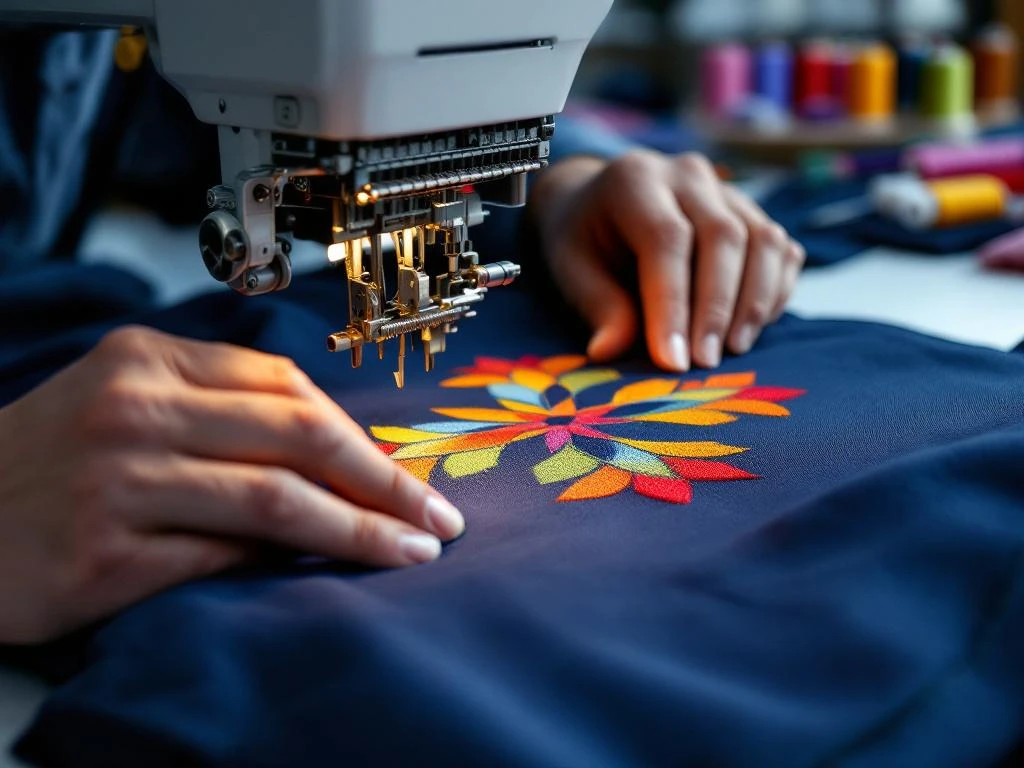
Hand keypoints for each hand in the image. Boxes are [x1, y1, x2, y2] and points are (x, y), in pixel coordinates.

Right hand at [0, 327, 463, 644]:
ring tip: (410, 552)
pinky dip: (279, 564)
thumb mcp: (127, 405)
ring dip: (357, 531)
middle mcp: (134, 408)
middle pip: (298, 436)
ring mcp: (116, 479)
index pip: (288, 387)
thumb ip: (222, 413)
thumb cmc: (47, 465)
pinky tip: (320, 575)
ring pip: (274, 498)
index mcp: (149, 359)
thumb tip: (333, 454)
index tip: (410, 475)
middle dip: (384, 481)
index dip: (361, 435)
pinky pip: (219, 557)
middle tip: (436, 517)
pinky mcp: (101, 555)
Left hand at [528, 150, 805, 370]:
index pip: (666, 240)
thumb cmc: (585, 242)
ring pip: (764, 240)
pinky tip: (751, 328)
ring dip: (755, 302)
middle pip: (723, 236)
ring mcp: (727, 189)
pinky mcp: (753, 211)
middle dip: (717, 308)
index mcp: (635, 180)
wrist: (601, 203)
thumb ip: (598, 306)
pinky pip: (782, 250)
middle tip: (705, 363)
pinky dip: (776, 292)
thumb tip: (609, 350)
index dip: (673, 304)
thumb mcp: (573, 270)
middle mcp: (687, 174)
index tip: (673, 361)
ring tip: (733, 350)